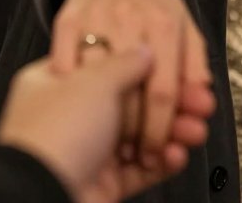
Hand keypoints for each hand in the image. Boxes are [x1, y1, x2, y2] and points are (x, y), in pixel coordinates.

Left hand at [0, 50, 211, 202]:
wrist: (41, 194)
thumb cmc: (57, 131)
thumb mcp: (94, 81)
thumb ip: (126, 63)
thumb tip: (146, 52)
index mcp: (57, 80)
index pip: (108, 65)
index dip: (146, 66)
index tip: (178, 69)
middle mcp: (71, 114)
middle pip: (131, 102)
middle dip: (169, 103)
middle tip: (200, 103)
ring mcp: (87, 150)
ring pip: (139, 136)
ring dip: (171, 132)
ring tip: (196, 131)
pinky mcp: (102, 183)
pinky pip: (139, 170)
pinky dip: (161, 162)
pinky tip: (178, 154)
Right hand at [51, 0, 212, 171]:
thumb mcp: (186, 26)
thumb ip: (196, 66)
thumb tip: (202, 103)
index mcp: (164, 26)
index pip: (164, 92)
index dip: (161, 131)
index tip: (157, 153)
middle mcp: (130, 21)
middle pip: (128, 93)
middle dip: (131, 134)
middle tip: (133, 155)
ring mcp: (94, 19)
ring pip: (94, 83)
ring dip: (100, 120)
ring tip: (107, 140)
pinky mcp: (66, 19)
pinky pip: (63, 64)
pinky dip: (69, 90)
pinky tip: (78, 106)